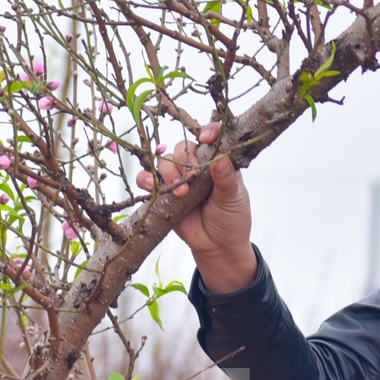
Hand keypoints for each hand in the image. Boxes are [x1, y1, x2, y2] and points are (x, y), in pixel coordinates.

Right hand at [135, 122, 256, 292]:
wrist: (217, 247)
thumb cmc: (231, 219)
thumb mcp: (234, 198)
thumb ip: (226, 179)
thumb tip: (221, 159)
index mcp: (217, 161)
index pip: (212, 137)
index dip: (208, 132)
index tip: (206, 138)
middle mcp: (196, 166)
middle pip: (182, 148)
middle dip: (184, 160)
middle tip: (192, 179)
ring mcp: (179, 179)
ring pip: (164, 161)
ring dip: (168, 172)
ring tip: (179, 191)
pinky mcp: (163, 194)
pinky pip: (147, 179)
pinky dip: (145, 179)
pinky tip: (150, 186)